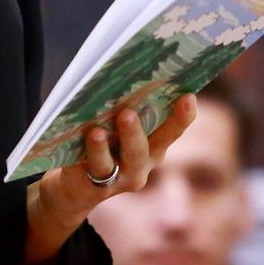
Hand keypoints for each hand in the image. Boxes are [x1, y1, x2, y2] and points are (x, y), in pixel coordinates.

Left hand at [25, 93, 198, 262]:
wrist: (75, 187)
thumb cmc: (104, 144)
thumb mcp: (118, 128)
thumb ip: (126, 110)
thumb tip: (122, 77)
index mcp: (153, 148)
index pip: (172, 132)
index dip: (182, 117)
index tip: (188, 97)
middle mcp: (140, 166)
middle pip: (144, 150)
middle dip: (135, 132)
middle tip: (127, 113)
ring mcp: (117, 180)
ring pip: (111, 164)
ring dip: (102, 148)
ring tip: (97, 132)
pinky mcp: (91, 187)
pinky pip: (89, 170)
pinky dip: (86, 154)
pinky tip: (84, 139)